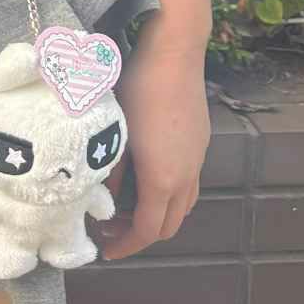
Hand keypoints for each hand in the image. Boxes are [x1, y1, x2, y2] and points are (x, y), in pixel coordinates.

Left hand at [94, 20, 210, 260]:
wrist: (175, 52)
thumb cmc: (138, 88)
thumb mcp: (115, 132)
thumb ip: (109, 171)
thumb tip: (103, 197)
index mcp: (163, 178)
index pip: (149, 231)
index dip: (128, 246)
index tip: (107, 251)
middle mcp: (187, 175)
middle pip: (171, 224)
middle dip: (142, 234)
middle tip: (111, 229)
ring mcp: (197, 158)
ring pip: (184, 203)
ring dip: (158, 214)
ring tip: (127, 206)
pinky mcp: (200, 141)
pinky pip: (188, 181)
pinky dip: (168, 193)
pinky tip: (145, 175)